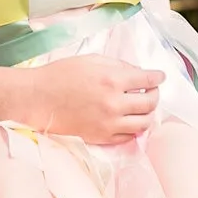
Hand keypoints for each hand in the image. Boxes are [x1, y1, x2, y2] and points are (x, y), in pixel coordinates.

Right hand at [23, 57, 164, 143]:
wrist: (37, 99)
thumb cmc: (60, 75)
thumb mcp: (91, 60)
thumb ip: (118, 65)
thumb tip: (137, 73)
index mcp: (112, 79)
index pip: (149, 79)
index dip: (158, 77)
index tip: (160, 76)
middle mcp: (114, 103)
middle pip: (150, 103)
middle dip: (155, 95)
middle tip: (152, 91)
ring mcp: (109, 123)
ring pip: (144, 123)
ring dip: (148, 114)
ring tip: (143, 108)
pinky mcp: (101, 137)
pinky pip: (128, 136)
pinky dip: (133, 128)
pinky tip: (129, 120)